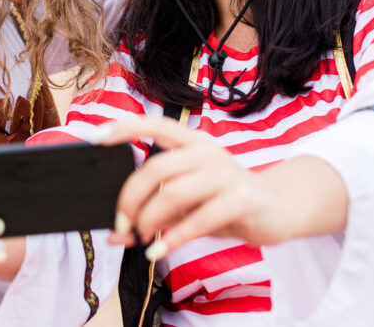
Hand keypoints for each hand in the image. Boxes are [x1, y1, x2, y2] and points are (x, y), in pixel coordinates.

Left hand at [100, 117, 299, 259]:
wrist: (277, 208)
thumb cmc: (223, 202)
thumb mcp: (188, 203)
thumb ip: (155, 211)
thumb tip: (116, 236)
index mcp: (192, 142)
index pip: (155, 124)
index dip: (124, 128)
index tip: (96, 137)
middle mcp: (208, 151)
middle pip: (156, 168)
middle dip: (131, 198)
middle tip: (121, 223)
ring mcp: (226, 173)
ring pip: (173, 192)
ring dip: (150, 219)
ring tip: (142, 238)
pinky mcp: (242, 198)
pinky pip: (200, 218)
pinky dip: (174, 237)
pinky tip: (160, 250)